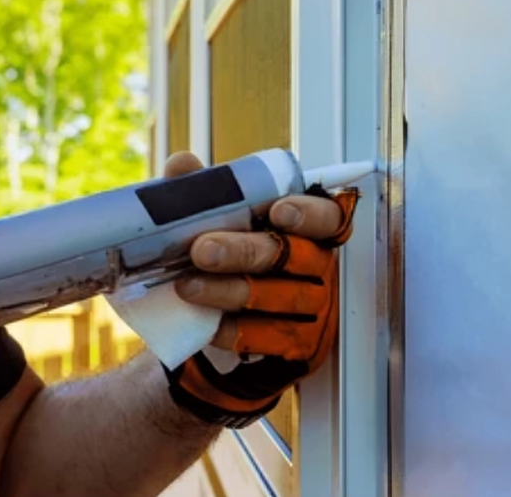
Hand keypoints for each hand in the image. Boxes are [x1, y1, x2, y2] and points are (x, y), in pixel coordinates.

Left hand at [162, 152, 359, 427]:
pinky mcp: (300, 344)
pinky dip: (237, 331)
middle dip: (244, 251)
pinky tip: (208, 323)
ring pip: (280, 297)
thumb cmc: (233, 257)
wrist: (225, 319)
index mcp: (308, 229)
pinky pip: (272, 338)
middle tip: (202, 249)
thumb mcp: (218, 220)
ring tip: (187, 285)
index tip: (277, 211)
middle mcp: (319, 266)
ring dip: (231, 291)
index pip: (328, 217)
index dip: (309, 214)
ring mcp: (314, 308)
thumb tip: (182, 165)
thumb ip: (204, 192)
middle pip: (292, 256)